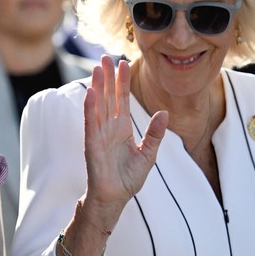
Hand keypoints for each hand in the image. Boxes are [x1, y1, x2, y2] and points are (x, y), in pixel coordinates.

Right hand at [83, 55, 167, 209]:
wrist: (115, 198)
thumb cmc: (128, 179)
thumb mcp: (148, 154)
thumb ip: (155, 134)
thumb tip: (164, 113)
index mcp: (122, 128)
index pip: (121, 100)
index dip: (122, 82)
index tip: (123, 63)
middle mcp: (109, 128)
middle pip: (107, 97)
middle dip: (107, 77)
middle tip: (105, 57)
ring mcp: (99, 134)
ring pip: (98, 105)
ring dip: (97, 86)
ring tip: (97, 68)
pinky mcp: (92, 144)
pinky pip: (91, 123)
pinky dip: (90, 108)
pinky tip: (91, 93)